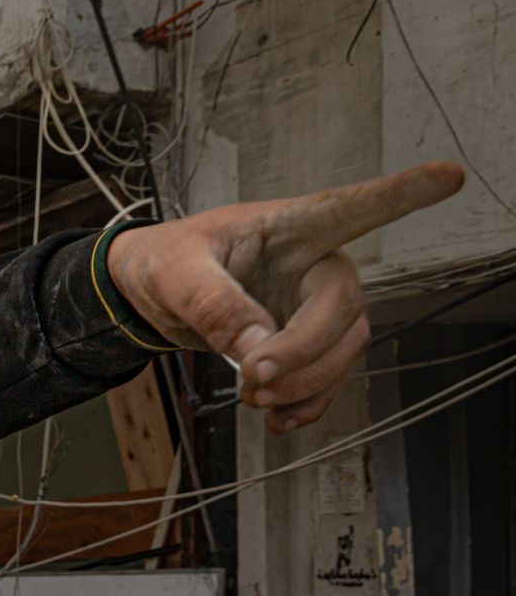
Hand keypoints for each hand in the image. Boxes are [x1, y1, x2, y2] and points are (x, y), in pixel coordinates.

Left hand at [105, 161, 464, 432]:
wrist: (149, 290)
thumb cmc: (165, 261)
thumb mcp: (175, 274)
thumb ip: (215, 305)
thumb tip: (258, 349)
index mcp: (287, 227)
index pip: (350, 208)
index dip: (401, 195)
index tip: (446, 176)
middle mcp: (313, 262)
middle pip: (344, 306)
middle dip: (306, 351)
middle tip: (253, 376)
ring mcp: (312, 304)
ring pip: (343, 348)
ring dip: (305, 382)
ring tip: (253, 397)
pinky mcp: (303, 341)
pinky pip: (327, 377)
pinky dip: (307, 403)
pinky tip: (279, 419)